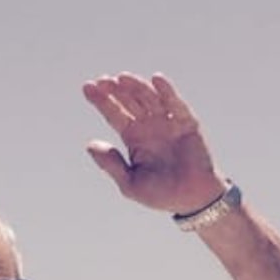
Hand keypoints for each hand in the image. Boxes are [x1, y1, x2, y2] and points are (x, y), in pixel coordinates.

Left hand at [83, 71, 226, 214]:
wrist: (193, 201)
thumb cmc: (161, 195)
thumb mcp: (130, 184)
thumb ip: (111, 165)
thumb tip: (89, 145)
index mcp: (133, 137)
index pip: (114, 114)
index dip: (101, 101)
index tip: (87, 88)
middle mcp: (149, 125)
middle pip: (129, 101)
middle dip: (116, 90)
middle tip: (104, 82)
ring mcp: (168, 122)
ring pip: (150, 98)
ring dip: (137, 87)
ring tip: (123, 79)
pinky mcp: (187, 123)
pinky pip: (176, 105)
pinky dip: (168, 92)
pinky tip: (156, 80)